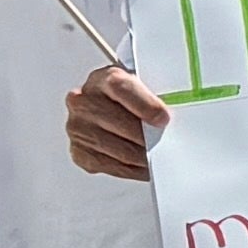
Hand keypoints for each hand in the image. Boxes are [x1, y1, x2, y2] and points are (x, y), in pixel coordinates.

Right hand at [67, 64, 173, 181]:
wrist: (109, 107)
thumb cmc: (132, 98)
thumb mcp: (143, 87)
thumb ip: (155, 96)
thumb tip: (169, 119)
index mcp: (103, 78)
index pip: (121, 87)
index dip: (144, 104)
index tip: (163, 119)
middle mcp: (84, 101)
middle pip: (120, 122)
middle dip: (148, 137)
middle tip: (168, 144)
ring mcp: (77, 126)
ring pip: (117, 148)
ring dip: (142, 157)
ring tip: (160, 159)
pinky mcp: (79, 151)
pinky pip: (108, 165)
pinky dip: (131, 169)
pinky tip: (144, 167)